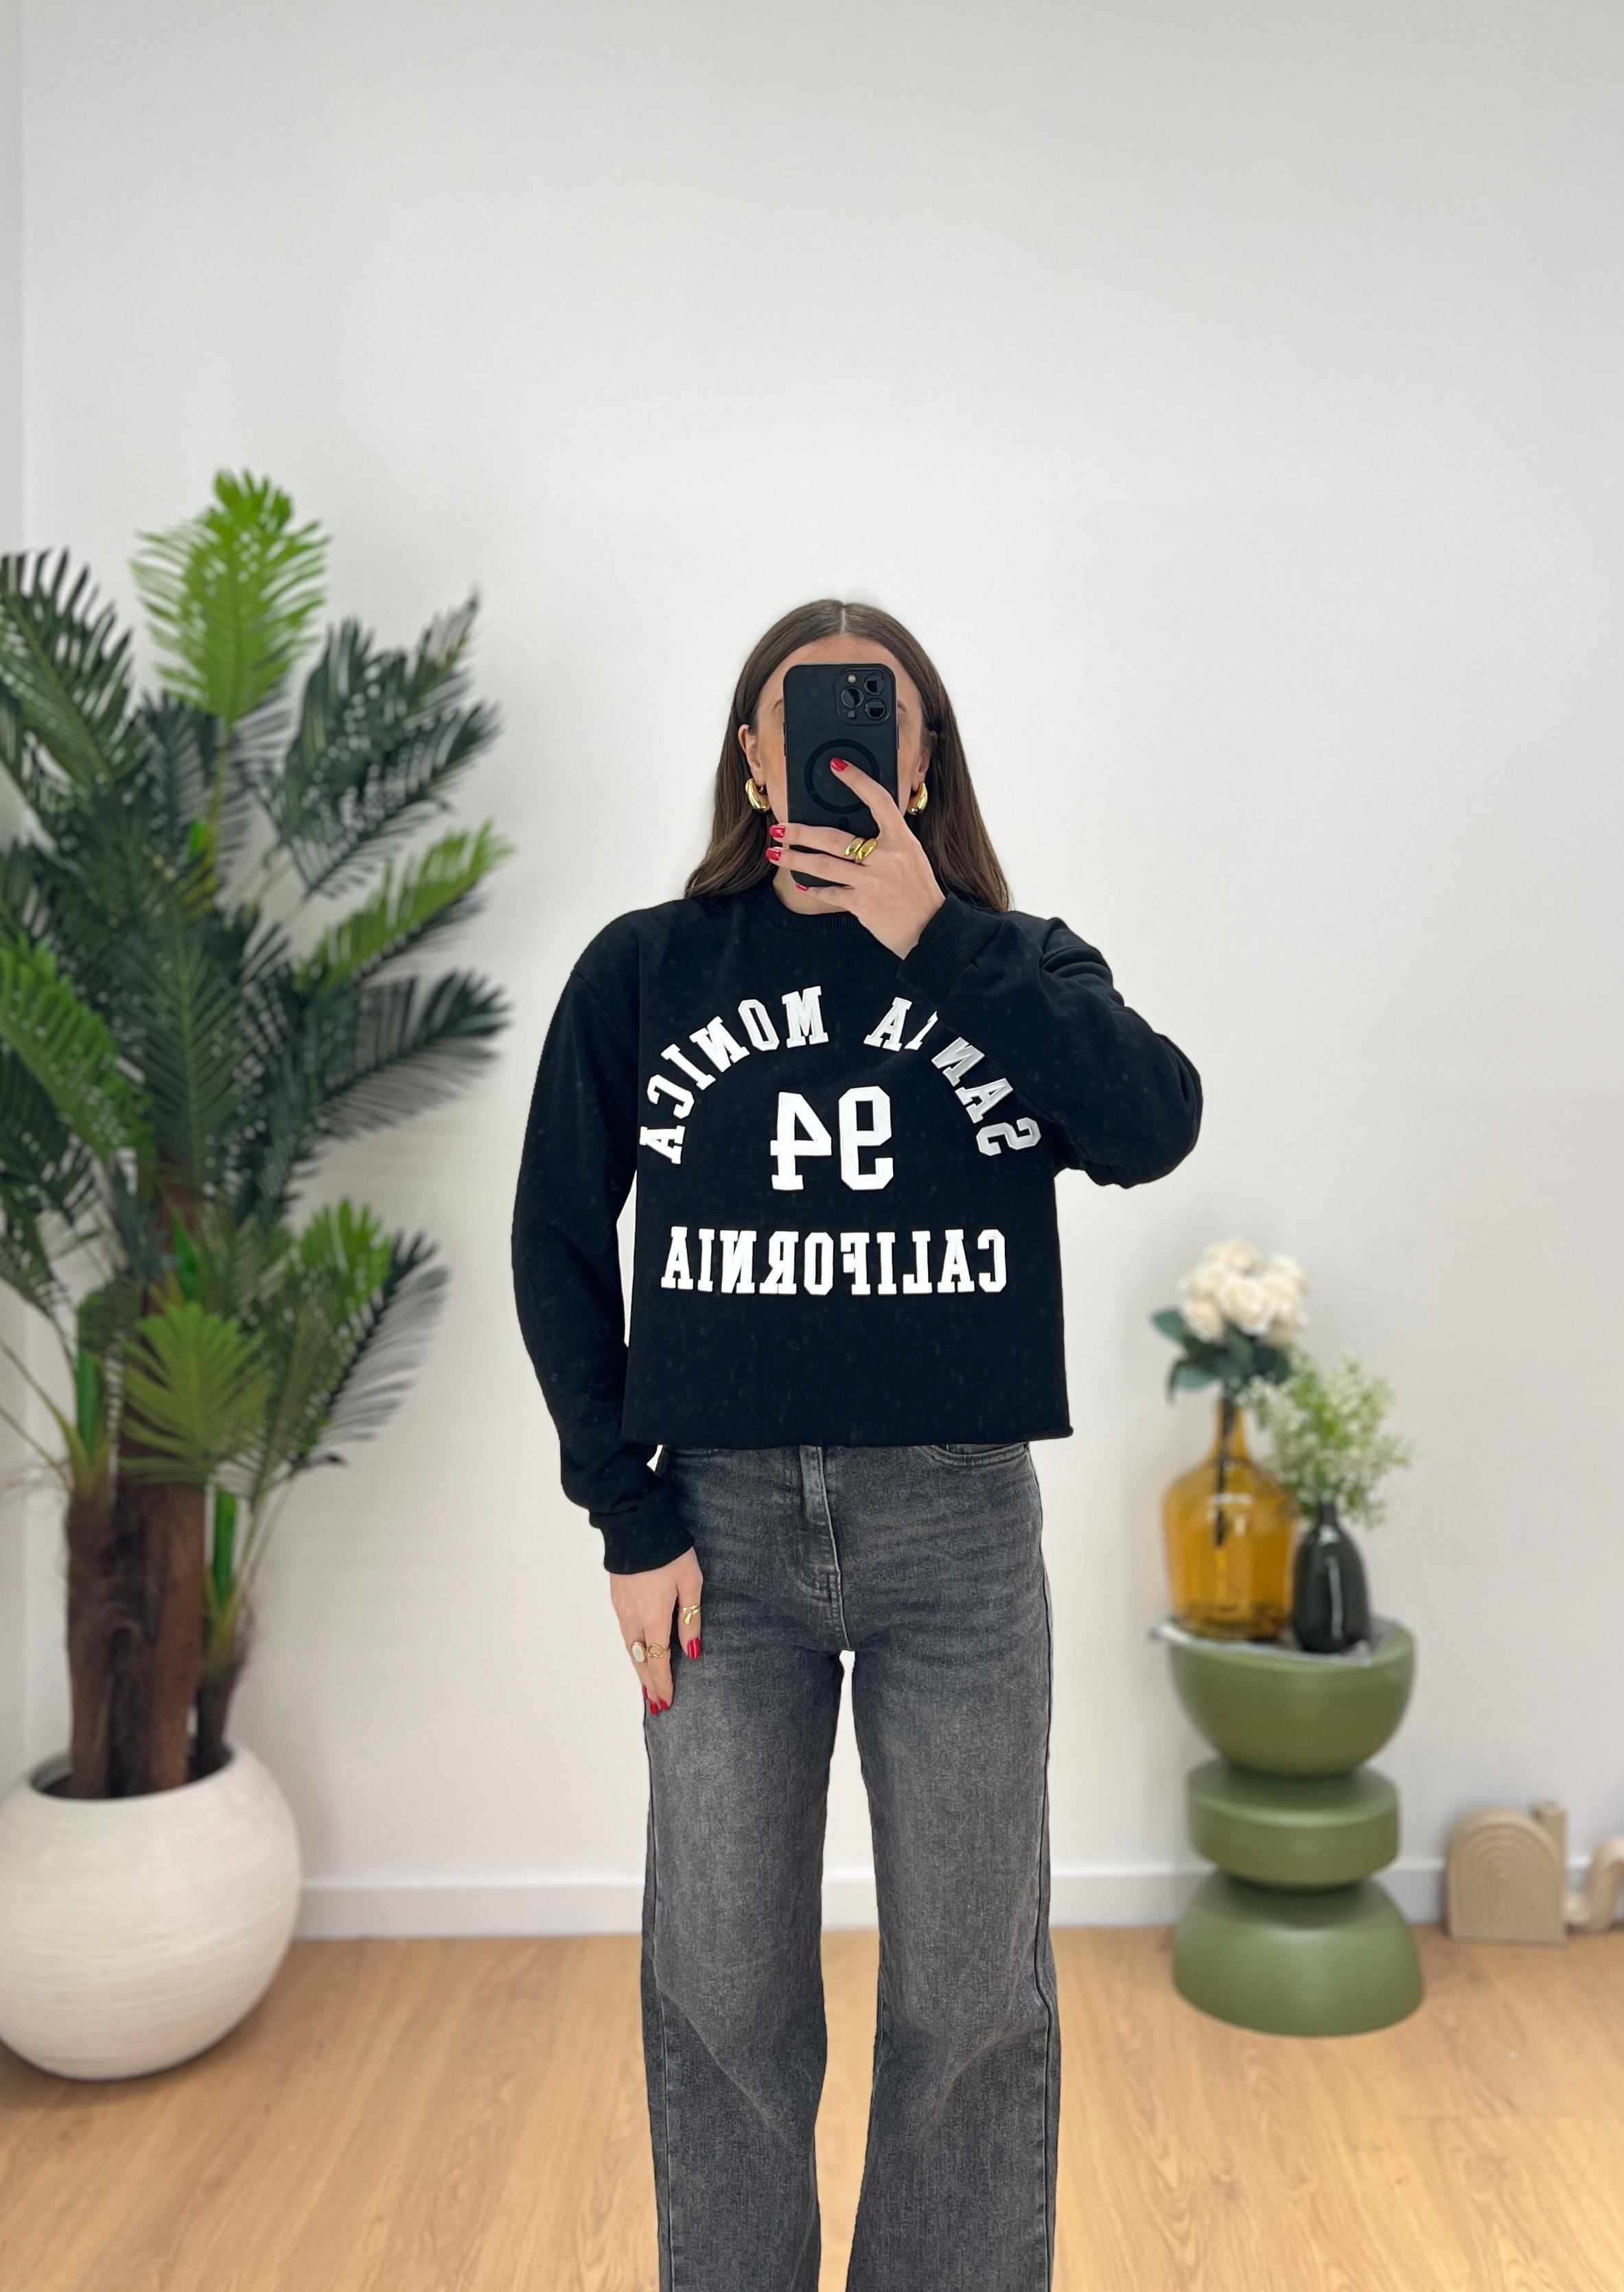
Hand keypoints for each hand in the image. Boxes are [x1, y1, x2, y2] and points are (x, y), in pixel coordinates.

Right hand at [609, 1544, 703, 1714]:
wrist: (636, 1525)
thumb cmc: (670, 1553)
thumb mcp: (691, 1583)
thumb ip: (691, 1618)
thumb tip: (692, 1652)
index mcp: (654, 1617)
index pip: (658, 1659)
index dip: (663, 1682)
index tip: (667, 1701)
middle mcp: (633, 1618)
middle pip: (640, 1659)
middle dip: (649, 1683)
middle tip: (656, 1705)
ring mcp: (622, 1608)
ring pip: (629, 1648)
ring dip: (638, 1669)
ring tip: (647, 1687)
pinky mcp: (616, 1597)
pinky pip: (624, 1633)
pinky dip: (631, 1650)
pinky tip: (636, 1653)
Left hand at [768, 758, 944, 957]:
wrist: (931, 928)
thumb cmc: (918, 891)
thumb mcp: (911, 857)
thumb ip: (886, 843)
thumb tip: (852, 833)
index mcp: (901, 840)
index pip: (878, 800)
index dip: (857, 780)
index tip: (837, 765)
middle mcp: (886, 857)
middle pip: (833, 838)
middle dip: (800, 832)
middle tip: (779, 828)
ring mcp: (872, 881)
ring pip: (823, 865)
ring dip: (794, 859)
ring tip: (774, 853)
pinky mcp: (862, 904)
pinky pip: (829, 893)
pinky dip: (812, 888)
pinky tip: (799, 883)